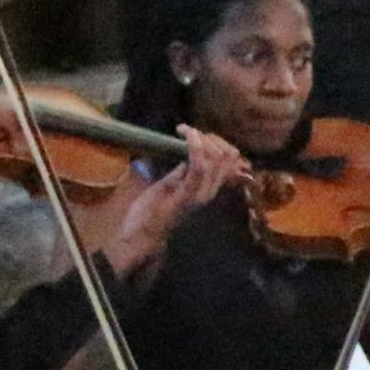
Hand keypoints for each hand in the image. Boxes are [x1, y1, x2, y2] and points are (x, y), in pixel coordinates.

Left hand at [101, 128, 245, 275]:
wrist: (140, 237)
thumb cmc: (151, 213)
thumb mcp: (169, 187)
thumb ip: (182, 172)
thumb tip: (187, 152)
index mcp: (207, 188)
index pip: (229, 159)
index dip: (217, 141)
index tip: (194, 133)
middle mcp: (210, 191)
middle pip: (228, 156)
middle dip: (210, 137)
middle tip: (189, 134)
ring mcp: (201, 193)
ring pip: (217, 158)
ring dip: (201, 138)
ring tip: (186, 132)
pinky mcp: (187, 195)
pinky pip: (199, 165)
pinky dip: (194, 145)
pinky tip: (185, 134)